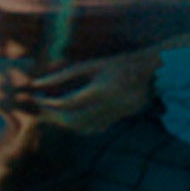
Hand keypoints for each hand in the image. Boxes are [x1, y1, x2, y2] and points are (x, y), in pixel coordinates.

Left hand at [21, 51, 162, 134]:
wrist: (153, 70)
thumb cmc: (120, 62)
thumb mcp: (92, 64)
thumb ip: (64, 75)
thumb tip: (37, 83)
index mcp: (102, 90)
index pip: (68, 103)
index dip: (49, 103)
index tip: (36, 98)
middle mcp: (109, 106)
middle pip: (73, 120)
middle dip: (53, 116)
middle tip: (39, 110)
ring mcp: (116, 115)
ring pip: (82, 128)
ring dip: (64, 123)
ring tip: (51, 114)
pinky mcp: (119, 119)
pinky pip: (94, 128)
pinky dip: (79, 125)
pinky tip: (70, 118)